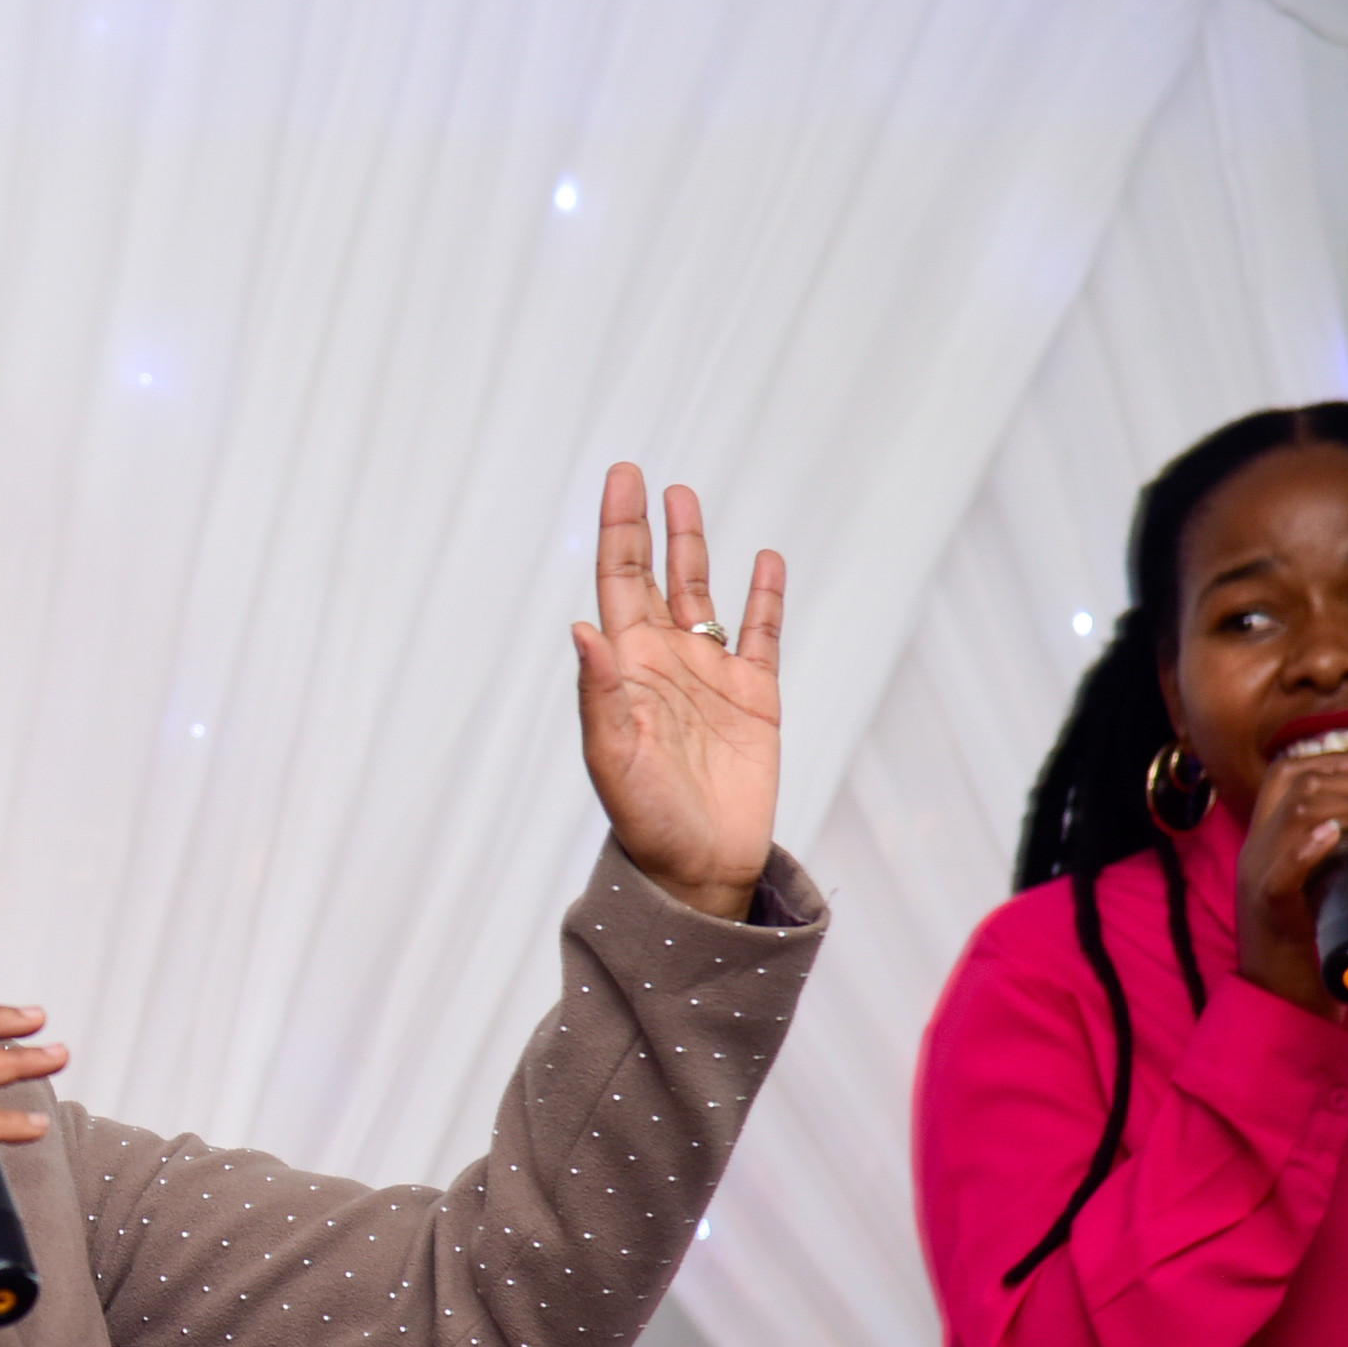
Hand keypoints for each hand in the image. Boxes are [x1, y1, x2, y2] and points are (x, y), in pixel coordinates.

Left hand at [572, 464, 785, 920]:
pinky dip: (764, 599)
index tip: (622, 479)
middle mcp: (665, 664)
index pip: (619, 583)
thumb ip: (599, 694)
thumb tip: (582, 629)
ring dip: (696, 551)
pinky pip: (762, 636)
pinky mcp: (755, 700)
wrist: (697, 868)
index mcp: (627, 670)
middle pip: (657, 579)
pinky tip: (765, 562)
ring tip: (687, 501)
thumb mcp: (613, 758)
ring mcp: (710, 678)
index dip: (620, 530)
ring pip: (703, 598)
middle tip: (646, 477)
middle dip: (650, 530)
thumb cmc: (644, 821)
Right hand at [1234, 749, 1347, 1014]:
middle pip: (1300, 785)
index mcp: (1268, 842)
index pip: (1288, 775)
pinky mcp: (1269, 911)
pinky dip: (1309, 847)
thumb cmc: (1319, 953)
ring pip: (1298, 813)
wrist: (1287, 1006)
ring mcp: (1259, 879)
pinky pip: (1282, 870)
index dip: (1336, 758)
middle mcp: (1257, 853)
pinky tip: (1337, 834)